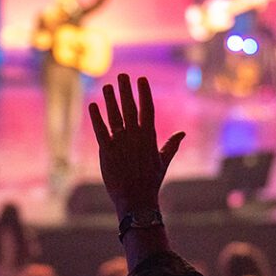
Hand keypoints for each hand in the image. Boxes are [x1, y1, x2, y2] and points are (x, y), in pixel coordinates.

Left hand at [89, 74, 184, 218]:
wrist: (137, 200)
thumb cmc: (151, 182)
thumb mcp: (163, 162)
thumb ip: (171, 145)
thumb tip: (182, 133)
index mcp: (149, 137)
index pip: (147, 108)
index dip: (144, 92)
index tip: (141, 79)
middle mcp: (135, 136)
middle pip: (130, 107)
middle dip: (126, 90)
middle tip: (122, 75)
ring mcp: (120, 142)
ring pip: (114, 116)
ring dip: (110, 100)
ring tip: (107, 86)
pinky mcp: (106, 151)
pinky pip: (100, 130)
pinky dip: (96, 117)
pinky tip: (93, 105)